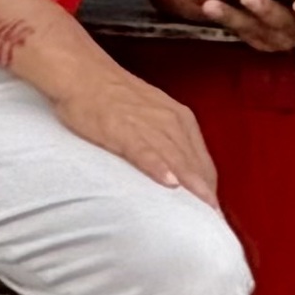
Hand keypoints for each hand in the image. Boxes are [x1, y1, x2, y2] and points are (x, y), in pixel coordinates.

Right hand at [49, 62, 218, 203]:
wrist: (81, 72)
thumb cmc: (111, 95)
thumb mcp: (149, 114)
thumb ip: (165, 138)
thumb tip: (174, 170)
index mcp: (179, 118)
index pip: (202, 161)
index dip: (208, 187)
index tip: (211, 212)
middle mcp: (170, 121)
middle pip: (194, 164)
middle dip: (204, 193)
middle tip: (213, 222)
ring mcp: (147, 125)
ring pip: (176, 159)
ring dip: (190, 185)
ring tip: (201, 210)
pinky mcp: (123, 129)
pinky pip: (145, 151)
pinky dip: (158, 167)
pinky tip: (168, 183)